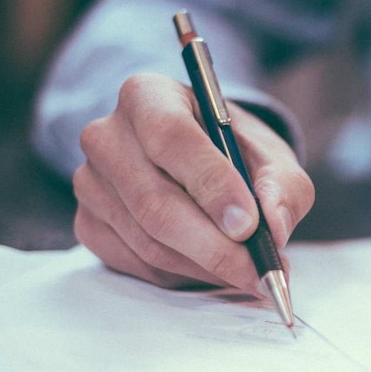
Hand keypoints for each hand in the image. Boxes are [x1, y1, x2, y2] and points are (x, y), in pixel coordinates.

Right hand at [73, 73, 313, 289]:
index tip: (248, 224)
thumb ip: (282, 186)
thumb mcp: (271, 156)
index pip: (171, 137)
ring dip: (206, 266)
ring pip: (149, 241)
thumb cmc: (235, 152)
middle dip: (215, 246)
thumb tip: (274, 226)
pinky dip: (184, 275)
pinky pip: (137, 264)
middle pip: (155, 202)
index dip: (211, 184)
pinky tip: (214, 269)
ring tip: (249, 273)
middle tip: (259, 270)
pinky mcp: (88, 224)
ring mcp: (90, 183)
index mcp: (148, 96)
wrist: (201, 161)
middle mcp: (107, 136)